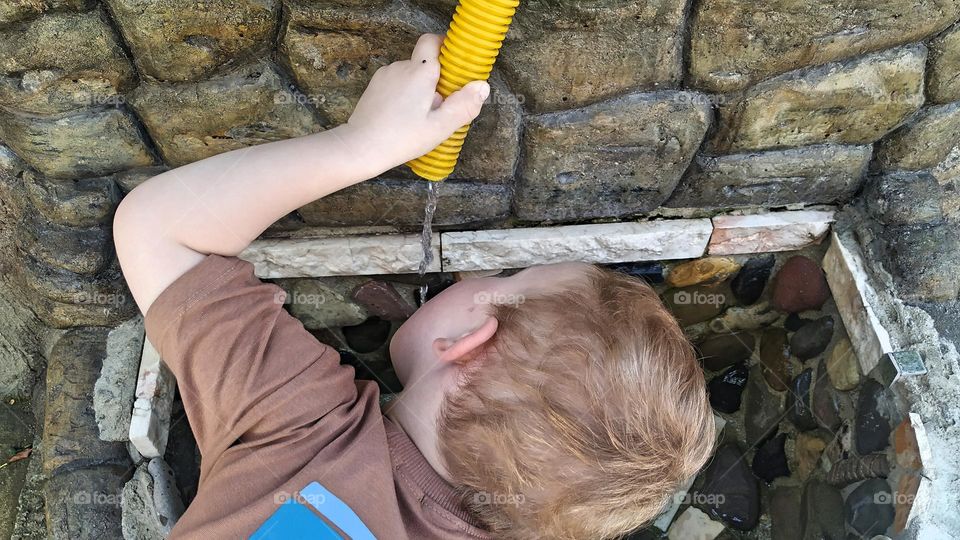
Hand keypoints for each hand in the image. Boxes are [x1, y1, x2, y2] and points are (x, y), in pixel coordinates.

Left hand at [338, 34, 489, 174]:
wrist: (360, 148)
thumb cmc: (401, 138)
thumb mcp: (439, 126)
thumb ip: (463, 105)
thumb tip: (482, 87)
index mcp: (420, 72)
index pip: (432, 41)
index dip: (444, 48)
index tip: (454, 67)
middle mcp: (401, 67)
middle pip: (424, 62)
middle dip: (435, 80)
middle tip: (439, 107)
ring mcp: (385, 76)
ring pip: (410, 74)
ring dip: (419, 89)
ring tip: (420, 117)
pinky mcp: (374, 87)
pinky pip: (397, 83)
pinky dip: (404, 94)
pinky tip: (404, 117)